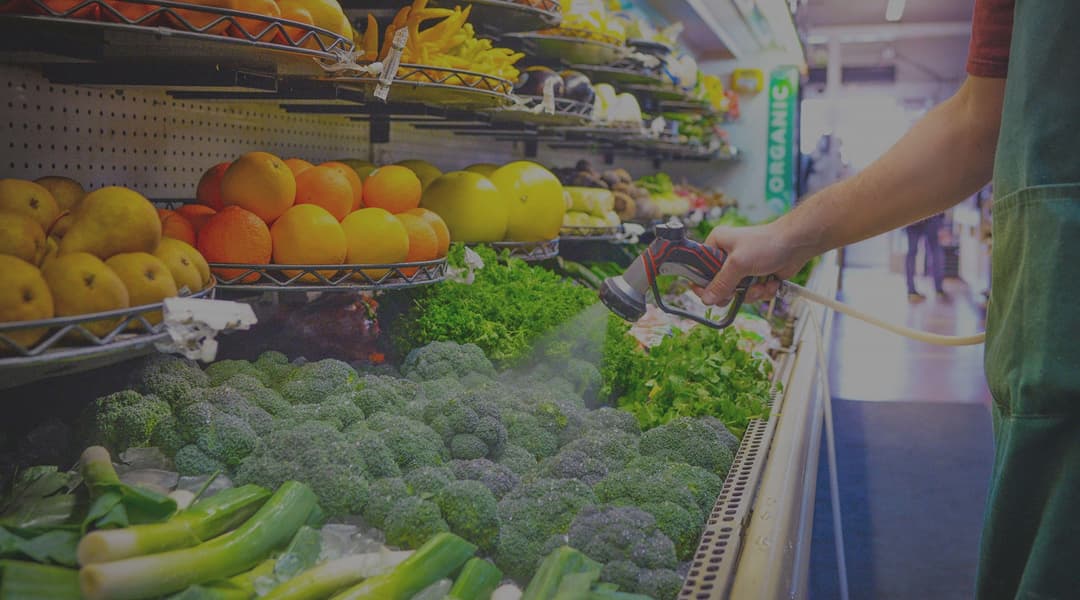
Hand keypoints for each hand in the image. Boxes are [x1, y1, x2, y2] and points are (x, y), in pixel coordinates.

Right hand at [697, 221, 812, 304]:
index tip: (709, 295)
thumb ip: (721, 283)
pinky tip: (770, 282)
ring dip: (751, 292)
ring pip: (736, 293)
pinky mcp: (754, 277)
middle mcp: (726, 256)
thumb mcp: (739, 264)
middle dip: (733, 291)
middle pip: (717, 285)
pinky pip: (751, 293)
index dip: (702, 284)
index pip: (698, 268)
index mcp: (716, 245)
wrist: (797, 244)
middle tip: (739, 290)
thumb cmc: (768, 243)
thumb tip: (706, 299)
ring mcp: (741, 268)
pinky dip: (762, 291)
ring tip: (761, 283)